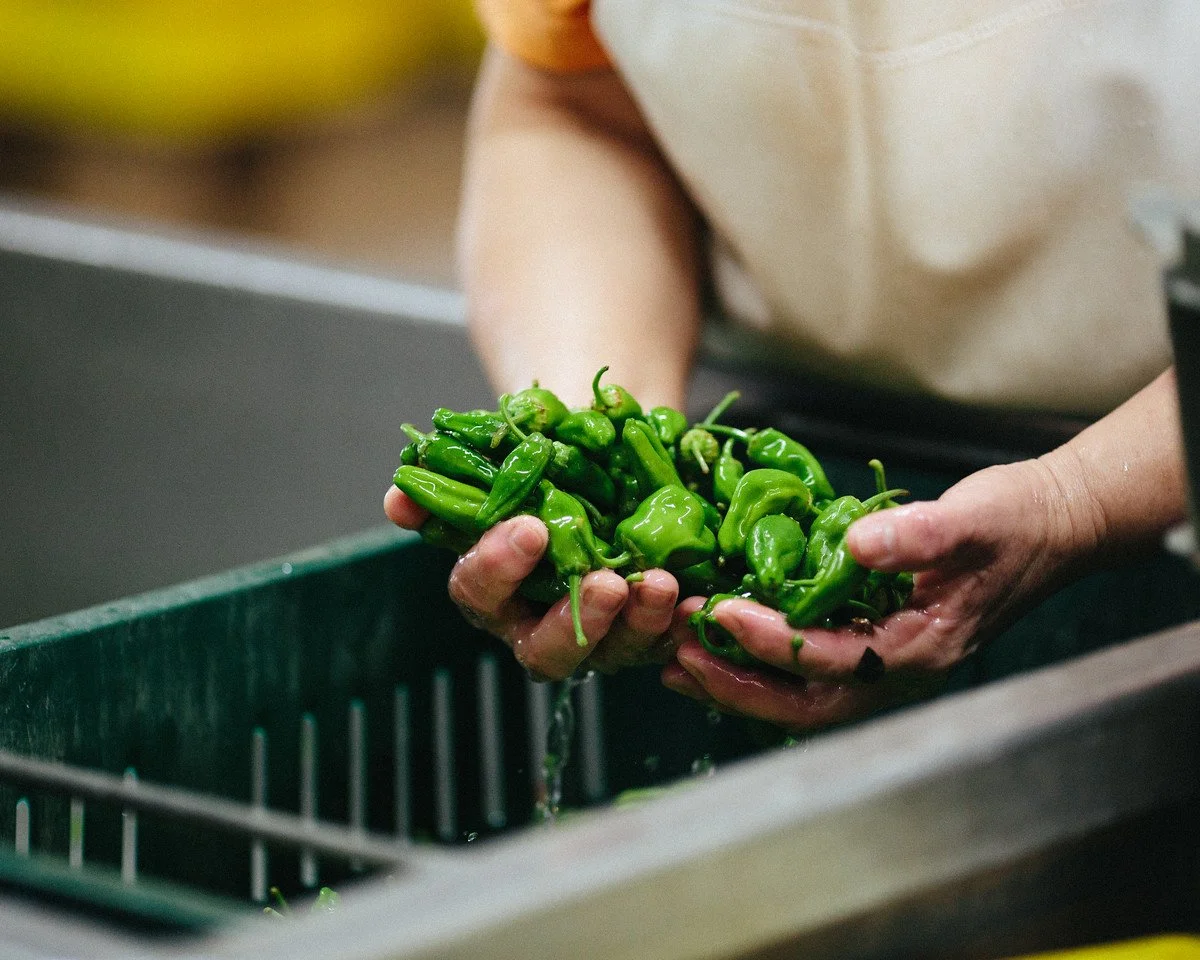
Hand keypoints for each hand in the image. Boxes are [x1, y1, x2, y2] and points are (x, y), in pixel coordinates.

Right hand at [384, 486, 679, 678]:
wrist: (602, 466)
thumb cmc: (544, 469)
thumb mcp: (503, 465)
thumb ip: (456, 483)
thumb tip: (397, 497)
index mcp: (494, 590)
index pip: (480, 591)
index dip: (498, 565)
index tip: (529, 527)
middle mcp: (539, 624)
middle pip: (546, 650)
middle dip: (578, 621)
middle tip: (607, 583)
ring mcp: (597, 637)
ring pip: (613, 653)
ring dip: (638, 623)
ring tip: (662, 584)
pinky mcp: (647, 633)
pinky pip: (666, 643)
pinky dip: (684, 625)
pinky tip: (702, 602)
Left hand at [661, 457, 1096, 731]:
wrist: (1052, 527)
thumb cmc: (1018, 522)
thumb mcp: (976, 518)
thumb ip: (921, 533)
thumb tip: (858, 543)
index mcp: (922, 649)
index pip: (833, 660)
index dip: (772, 642)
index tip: (720, 611)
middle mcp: (899, 671)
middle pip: (804, 704)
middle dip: (736, 686)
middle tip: (673, 658)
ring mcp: (886, 663)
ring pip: (800, 696)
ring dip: (737, 683)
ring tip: (676, 662)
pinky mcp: (875, 643)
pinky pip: (807, 671)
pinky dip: (759, 663)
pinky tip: (721, 643)